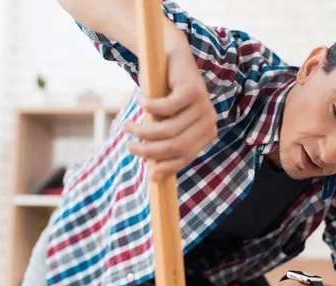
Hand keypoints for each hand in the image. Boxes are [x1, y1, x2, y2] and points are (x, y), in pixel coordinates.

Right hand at [124, 31, 217, 181]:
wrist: (174, 59)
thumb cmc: (167, 95)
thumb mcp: (168, 122)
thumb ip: (166, 142)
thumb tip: (155, 174)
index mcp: (206, 133)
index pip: (186, 157)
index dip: (168, 168)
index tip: (151, 176)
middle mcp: (208, 121)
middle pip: (176, 146)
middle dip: (149, 150)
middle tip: (129, 146)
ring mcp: (203, 106)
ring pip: (168, 129)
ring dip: (142, 130)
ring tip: (127, 126)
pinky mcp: (193, 90)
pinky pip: (165, 107)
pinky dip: (148, 107)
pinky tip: (140, 101)